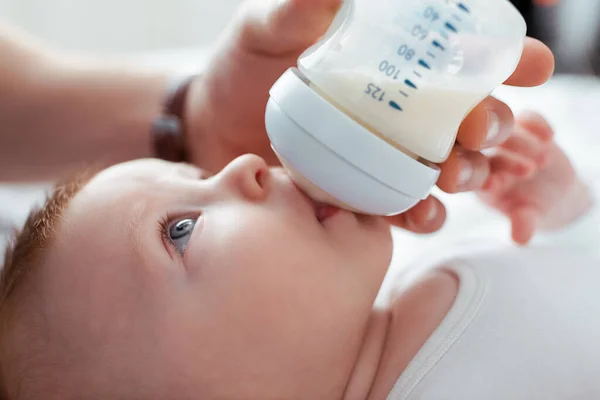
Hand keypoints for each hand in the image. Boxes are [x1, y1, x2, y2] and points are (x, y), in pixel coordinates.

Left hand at [186, 0, 554, 233]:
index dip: (506, 61)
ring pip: (449, 169)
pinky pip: (406, 209)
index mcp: (393, 64)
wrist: (210, 127)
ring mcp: (386, 155)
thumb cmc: (242, 68)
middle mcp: (400, 111)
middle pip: (470, 120)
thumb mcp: (266, 30)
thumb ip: (297, 10)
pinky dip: (421, 215)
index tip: (530, 65)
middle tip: (482, 129)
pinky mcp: (365, 193)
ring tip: (453, 175)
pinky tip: (419, 213)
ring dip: (466, 175)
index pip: (463, 58)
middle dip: (492, 126)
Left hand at [478, 112, 590, 244]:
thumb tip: (521, 238)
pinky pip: (525, 118)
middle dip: (504, 159)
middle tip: (528, 172)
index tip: (495, 185)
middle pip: (483, 149)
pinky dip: (536, 125)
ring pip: (503, 132)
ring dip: (522, 144)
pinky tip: (549, 137)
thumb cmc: (529, 204)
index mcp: (474, 179)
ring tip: (543, 162)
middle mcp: (484, 156)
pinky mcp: (523, 125)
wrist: (551, 188)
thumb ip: (523, 222)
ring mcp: (502, 139)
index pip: (470, 175)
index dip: (481, 179)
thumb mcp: (527, 215)